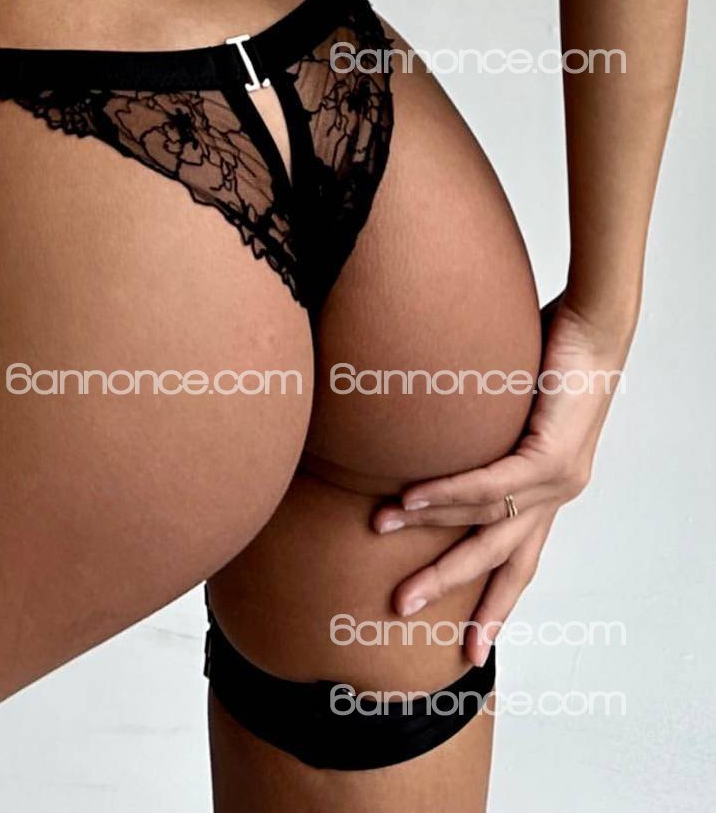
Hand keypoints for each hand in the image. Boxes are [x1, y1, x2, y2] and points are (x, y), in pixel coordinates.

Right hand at [371, 297, 632, 665]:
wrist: (594, 325)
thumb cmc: (547, 361)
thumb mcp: (502, 415)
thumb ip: (473, 441)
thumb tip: (414, 438)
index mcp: (548, 495)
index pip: (519, 562)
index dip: (493, 604)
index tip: (470, 645)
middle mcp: (558, 496)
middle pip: (500, 559)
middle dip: (450, 588)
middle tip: (401, 608)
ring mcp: (560, 480)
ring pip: (489, 525)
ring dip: (428, 531)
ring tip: (378, 528)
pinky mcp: (554, 454)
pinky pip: (492, 485)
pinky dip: (447, 494)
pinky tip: (410, 499)